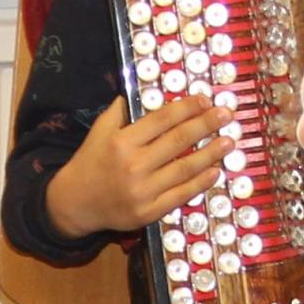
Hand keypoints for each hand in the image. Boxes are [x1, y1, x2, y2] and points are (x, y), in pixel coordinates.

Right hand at [43, 94, 227, 238]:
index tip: (205, 99)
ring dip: (210, 154)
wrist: (75, 203)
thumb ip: (120, 111)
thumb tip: (141, 91)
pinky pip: (181, 195)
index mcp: (122, 141)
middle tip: (226, 115)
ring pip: (185, 169)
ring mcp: (143, 191)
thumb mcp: (99, 131)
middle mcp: (134, 165)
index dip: (187, 108)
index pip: (162, 120)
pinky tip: (215, 171)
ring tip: (228, 141)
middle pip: (178, 141)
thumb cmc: (90, 162)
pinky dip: (200, 183)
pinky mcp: (149, 212)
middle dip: (206, 125)